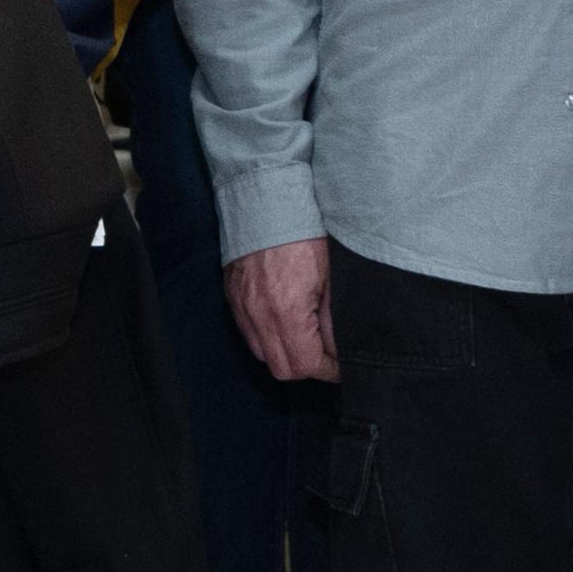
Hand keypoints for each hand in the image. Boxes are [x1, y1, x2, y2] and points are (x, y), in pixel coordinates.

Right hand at [226, 237, 337, 383]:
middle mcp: (258, 314)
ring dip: (285, 353)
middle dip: (307, 366)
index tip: (341, 364)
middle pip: (282, 369)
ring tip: (305, 337)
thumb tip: (338, 350)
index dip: (328, 370)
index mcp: (286, 310)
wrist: (267, 201)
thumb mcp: (330, 278)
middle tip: (325, 354)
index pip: (306, 365)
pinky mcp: (231, 296)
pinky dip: (267, 337)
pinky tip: (283, 321)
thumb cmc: (304, 234)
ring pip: (262, 354)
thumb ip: (332, 321)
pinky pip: (248, 333)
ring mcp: (241, 306)